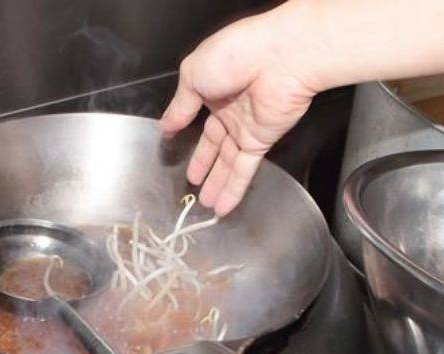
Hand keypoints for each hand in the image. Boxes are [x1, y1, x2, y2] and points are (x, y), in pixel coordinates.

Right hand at [160, 11, 317, 215]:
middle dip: (203, 165)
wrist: (278, 58)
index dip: (184, 131)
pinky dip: (233, 189)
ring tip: (205, 205)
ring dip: (216, 184)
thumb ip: (180, 105)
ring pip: (227, 162)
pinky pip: (244, 169)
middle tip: (192, 185)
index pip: (196, 116)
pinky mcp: (260, 142)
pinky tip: (222, 206)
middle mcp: (229, 110)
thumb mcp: (192, 75)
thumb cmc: (233, 56)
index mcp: (211, 89)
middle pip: (214, 144)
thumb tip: (165, 125)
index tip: (173, 144)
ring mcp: (245, 128)